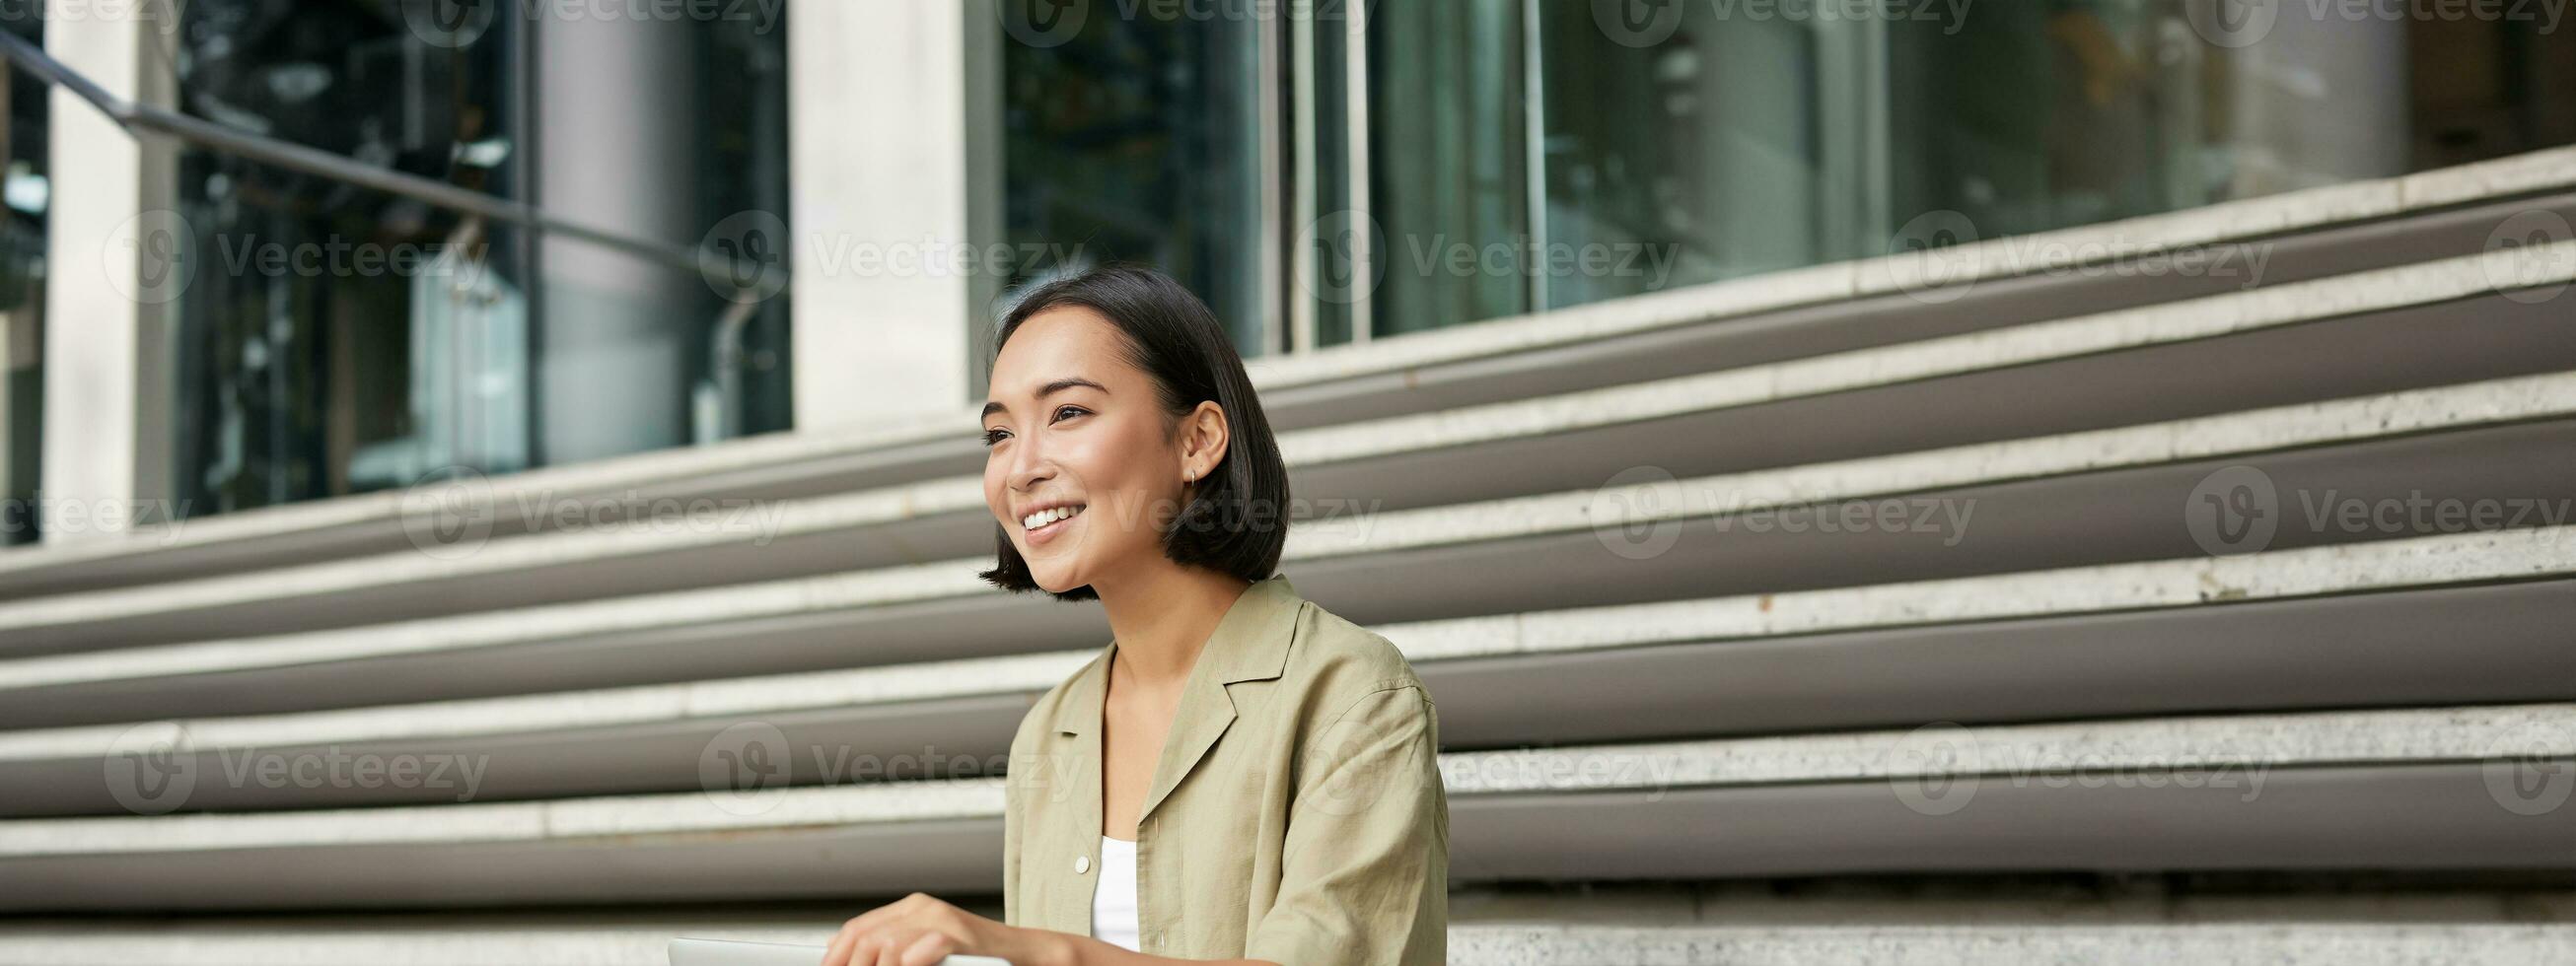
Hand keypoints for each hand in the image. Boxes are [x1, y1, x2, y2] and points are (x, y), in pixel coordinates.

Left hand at [821, 892, 1053, 965]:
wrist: (1029, 956)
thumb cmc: (979, 960)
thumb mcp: (928, 952)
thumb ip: (894, 950)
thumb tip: (846, 956)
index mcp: (913, 909)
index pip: (857, 929)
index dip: (836, 956)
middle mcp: (924, 908)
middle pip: (866, 938)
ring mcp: (943, 919)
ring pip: (887, 946)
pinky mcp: (960, 935)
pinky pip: (918, 952)